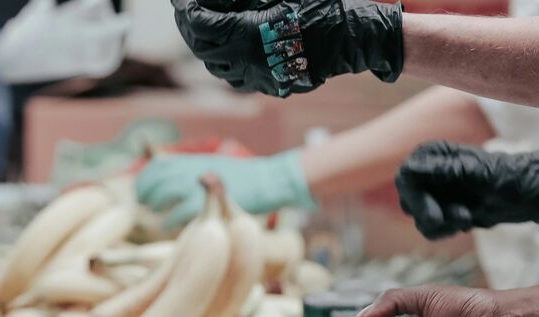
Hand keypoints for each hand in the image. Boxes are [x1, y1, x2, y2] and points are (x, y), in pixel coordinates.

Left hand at [135, 150, 314, 227]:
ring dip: (154, 206)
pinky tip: (167, 227)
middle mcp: (191, 169)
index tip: (141, 193)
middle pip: (154, 179)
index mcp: (192, 160)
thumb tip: (171, 175)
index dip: (144, 180)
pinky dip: (168, 221)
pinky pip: (177, 214)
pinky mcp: (205, 203)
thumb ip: (193, 172)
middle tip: (144, 206)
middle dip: (145, 194)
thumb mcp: (214, 167)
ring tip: (156, 217)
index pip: (156, 166)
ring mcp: (198, 185)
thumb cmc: (242, 179)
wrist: (267, 181)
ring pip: (162, 194)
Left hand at [171, 0, 401, 96]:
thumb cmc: (323, 7)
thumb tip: (215, 1)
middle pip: (202, 49)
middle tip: (189, 10)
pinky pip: (239, 77)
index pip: (199, 25)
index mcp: (246, 35)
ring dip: (206, 47)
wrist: (355, 37)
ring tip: (208, 27)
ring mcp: (262, 78)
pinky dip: (227, 61)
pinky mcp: (275, 86)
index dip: (186, 9)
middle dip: (191, 28)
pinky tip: (232, 46)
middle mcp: (248, 62)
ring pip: (217, 67)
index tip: (183, 0)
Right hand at [395, 141, 538, 239]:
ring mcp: (435, 192)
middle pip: (408, 201)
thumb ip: (446, 172)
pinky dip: (446, 230)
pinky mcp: (443, 209)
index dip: (417, 200)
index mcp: (435, 154)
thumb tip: (411, 170)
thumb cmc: (509, 178)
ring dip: (443, 225)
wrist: (529, 196)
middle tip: (462, 219)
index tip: (436, 217)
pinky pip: (431, 228)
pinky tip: (467, 223)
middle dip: (431, 216)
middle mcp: (430, 171)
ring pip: (419, 219)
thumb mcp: (479, 175)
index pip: (407, 177)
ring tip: (468, 219)